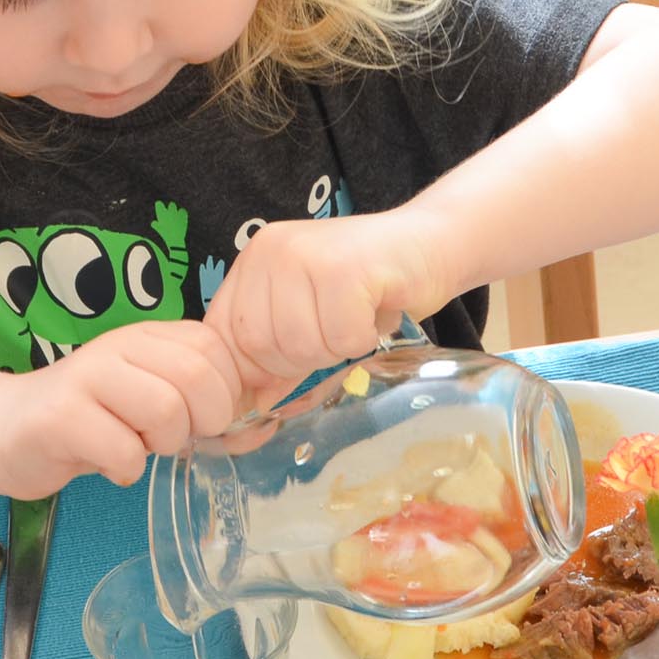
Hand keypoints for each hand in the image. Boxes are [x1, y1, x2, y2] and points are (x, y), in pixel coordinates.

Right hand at [0, 320, 243, 495]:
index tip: (201, 419)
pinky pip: (124, 452)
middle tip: (171, 437)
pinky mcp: (61, 417)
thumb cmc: (94, 420)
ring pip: (165, 412)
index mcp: (147, 336)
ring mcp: (87, 377)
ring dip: (160, 446)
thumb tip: (268, 425)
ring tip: (135, 446)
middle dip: (199, 422)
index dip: (224, 393)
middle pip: (197, 378)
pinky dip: (125, 470)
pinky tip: (107, 463)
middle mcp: (119, 345)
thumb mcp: (152, 401)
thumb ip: (204, 407)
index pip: (215, 349)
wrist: (7, 430)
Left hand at [202, 209, 455, 398]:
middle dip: (303, 361)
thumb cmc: (371, 290)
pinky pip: (342, 338)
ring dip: (337, 350)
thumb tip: (252, 413)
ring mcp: (305, 255)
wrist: (432, 244)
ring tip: (356, 322)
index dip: (256, 370)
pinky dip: (364, 339)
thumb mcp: (312, 321)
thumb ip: (278, 359)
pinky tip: (375, 315)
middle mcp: (271, 252)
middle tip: (337, 337)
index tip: (287, 377)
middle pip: (262, 346)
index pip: (226, 337)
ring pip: (301, 346)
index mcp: (254, 263)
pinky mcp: (345, 267)